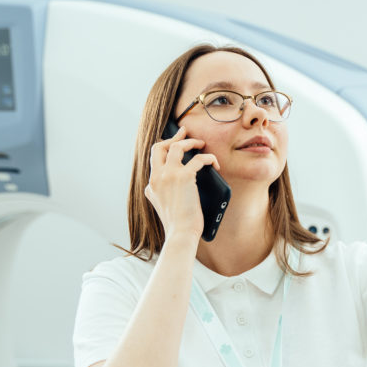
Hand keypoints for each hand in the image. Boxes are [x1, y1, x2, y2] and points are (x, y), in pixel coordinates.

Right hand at [144, 126, 220, 241]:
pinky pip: (199, 159)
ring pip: (178, 147)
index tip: (174, 142)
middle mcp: (157, 177)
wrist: (180, 234)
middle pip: (160, 146)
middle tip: (185, 132)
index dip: (165, 147)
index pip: (154, 158)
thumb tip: (174, 184)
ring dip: (191, 142)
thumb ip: (160, 192)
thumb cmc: (177, 225)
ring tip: (201, 144)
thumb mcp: (161, 206)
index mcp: (151, 184)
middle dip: (174, 137)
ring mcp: (169, 175)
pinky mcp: (184, 177)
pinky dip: (209, 158)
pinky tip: (215, 164)